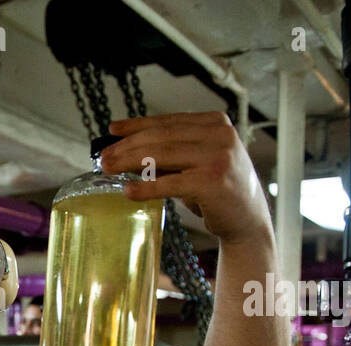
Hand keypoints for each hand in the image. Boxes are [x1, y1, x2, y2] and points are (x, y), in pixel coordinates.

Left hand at [101, 111, 272, 246]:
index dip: (137, 125)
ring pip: (163, 154)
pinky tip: (129, 191)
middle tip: (104, 157)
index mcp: (215, 123)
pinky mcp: (213, 181)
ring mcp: (218, 156)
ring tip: (108, 169)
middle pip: (162, 136)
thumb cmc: (217, 191)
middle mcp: (219, 135)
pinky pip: (171, 183)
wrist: (247, 219)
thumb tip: (126, 151)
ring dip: (130, 161)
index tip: (113, 130)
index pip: (168, 121)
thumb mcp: (195, 164)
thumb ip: (169, 154)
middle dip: (128, 146)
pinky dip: (147, 187)